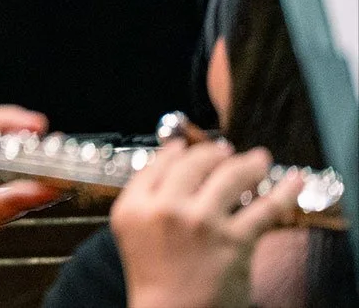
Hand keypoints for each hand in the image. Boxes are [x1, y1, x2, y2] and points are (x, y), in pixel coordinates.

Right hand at [111, 139, 304, 307]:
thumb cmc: (154, 280)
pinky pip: (266, 207)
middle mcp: (166, 208)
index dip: (178, 150)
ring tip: (259, 160)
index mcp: (135, 206)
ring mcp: (201, 222)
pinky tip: (293, 182)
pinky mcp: (234, 240)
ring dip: (250, 164)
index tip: (188, 146)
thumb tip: (173, 158)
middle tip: (228, 151)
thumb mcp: (131, 231)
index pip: (159, 164)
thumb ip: (145, 197)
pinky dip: (285, 191)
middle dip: (216, 153)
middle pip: (195, 163)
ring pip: (231, 176)